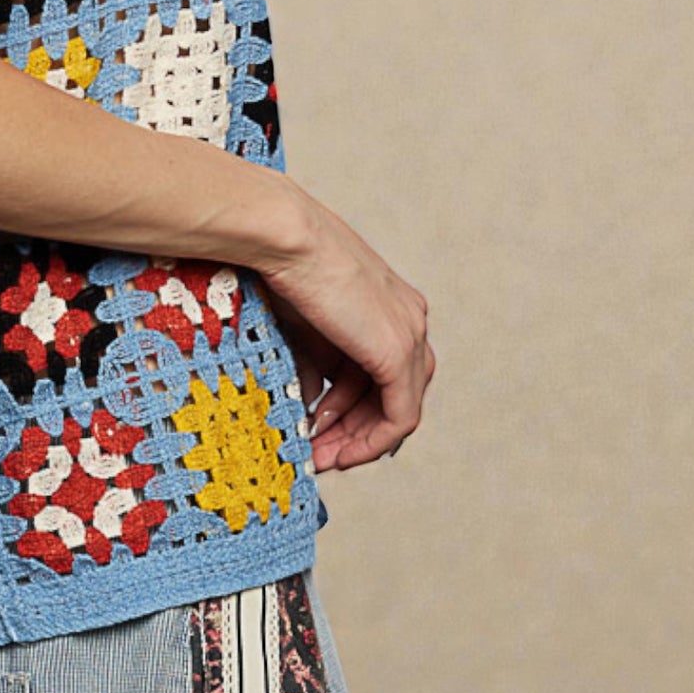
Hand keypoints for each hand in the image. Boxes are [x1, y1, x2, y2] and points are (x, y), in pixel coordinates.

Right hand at [257, 191, 434, 472]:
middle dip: (355, 430)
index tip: (317, 427)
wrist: (284, 235)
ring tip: (319, 457)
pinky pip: (399, 418)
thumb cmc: (283, 264)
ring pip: (399, 409)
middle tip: (318, 453)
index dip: (352, 408)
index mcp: (391, 304)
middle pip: (395, 392)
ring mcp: (409, 335)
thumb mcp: (303, 324)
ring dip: (359, 440)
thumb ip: (315, 366)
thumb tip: (312, 408)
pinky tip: (339, 454)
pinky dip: (370, 442)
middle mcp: (410, 319)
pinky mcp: (398, 353)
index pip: (385, 370)